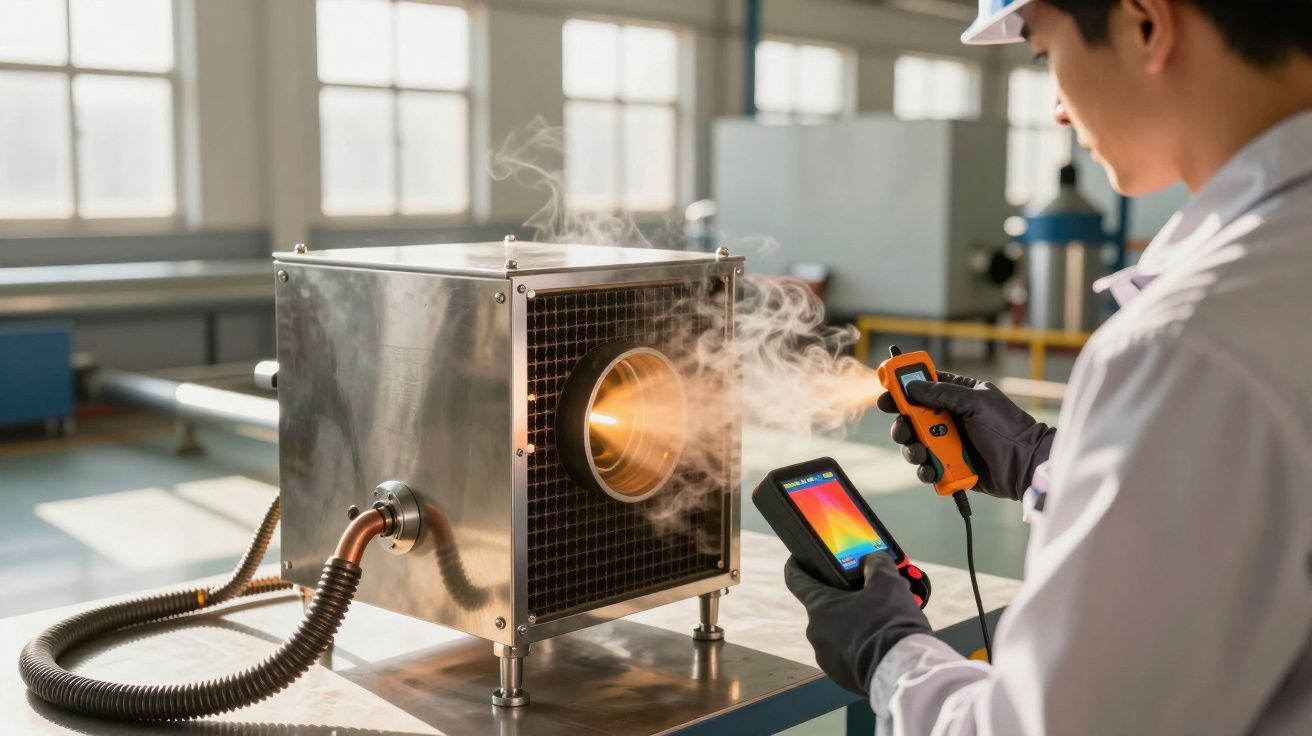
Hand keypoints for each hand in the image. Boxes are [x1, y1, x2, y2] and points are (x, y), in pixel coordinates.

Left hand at [784, 553, 931, 694]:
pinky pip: (846, 654)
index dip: (797, 566)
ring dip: (853, 625)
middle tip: (867, 595)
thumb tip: (873, 560)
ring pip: (837, 632)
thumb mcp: (888, 584)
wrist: (902, 671)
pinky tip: (879, 643)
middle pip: (825, 608)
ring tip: (880, 622)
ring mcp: (826, 657)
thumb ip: (877, 565)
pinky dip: (859, 647)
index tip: (796, 560)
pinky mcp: (840, 675)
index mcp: (820, 607)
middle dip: (844, 599)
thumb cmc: (890, 624)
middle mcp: (816, 632)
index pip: (797, 580)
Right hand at [876, 371, 1055, 500]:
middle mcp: (948, 418)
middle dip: (903, 423)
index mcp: (956, 395)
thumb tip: (912, 387)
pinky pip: (925, 467)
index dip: (902, 387)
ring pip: (914, 443)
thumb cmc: (1008, 428)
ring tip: (921, 453)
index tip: (887, 392)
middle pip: (911, 417)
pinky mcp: (948, 465)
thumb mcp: (977, 402)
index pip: (922, 385)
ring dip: (911, 449)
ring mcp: (947, 442)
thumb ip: (944, 393)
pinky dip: (924, 469)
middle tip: (905, 428)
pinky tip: (931, 469)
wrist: (1025, 464)